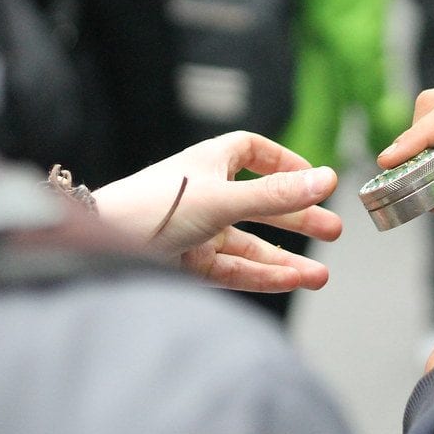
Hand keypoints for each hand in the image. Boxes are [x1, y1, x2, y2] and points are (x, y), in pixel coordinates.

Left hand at [92, 131, 341, 291]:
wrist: (100, 247)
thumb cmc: (153, 208)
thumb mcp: (223, 198)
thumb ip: (276, 195)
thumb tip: (328, 179)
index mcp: (209, 163)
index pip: (251, 151)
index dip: (283, 162)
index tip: (312, 177)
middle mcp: (205, 194)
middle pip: (260, 203)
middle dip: (296, 218)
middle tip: (332, 230)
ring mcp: (196, 230)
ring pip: (250, 245)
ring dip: (285, 259)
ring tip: (320, 276)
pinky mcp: (187, 263)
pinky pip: (233, 270)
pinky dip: (262, 276)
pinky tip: (292, 281)